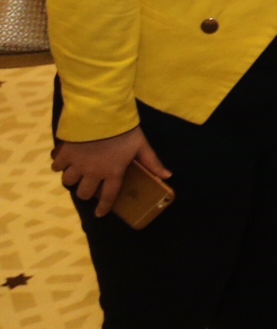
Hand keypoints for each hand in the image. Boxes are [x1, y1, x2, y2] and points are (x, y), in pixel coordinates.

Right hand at [51, 127, 169, 217]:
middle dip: (85, 192)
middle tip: (88, 185)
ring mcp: (77, 164)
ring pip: (68, 181)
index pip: (108, 196)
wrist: (102, 115)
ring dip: (72, 179)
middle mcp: (93, 173)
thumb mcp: (141, 145)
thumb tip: (168, 175)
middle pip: (83, 193)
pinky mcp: (65, 154)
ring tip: (76, 172)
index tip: (99, 214)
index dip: (103, 207)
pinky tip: (63, 161)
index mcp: (112, 173)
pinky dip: (59, 165)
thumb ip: (152, 162)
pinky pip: (56, 165)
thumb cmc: (124, 131)